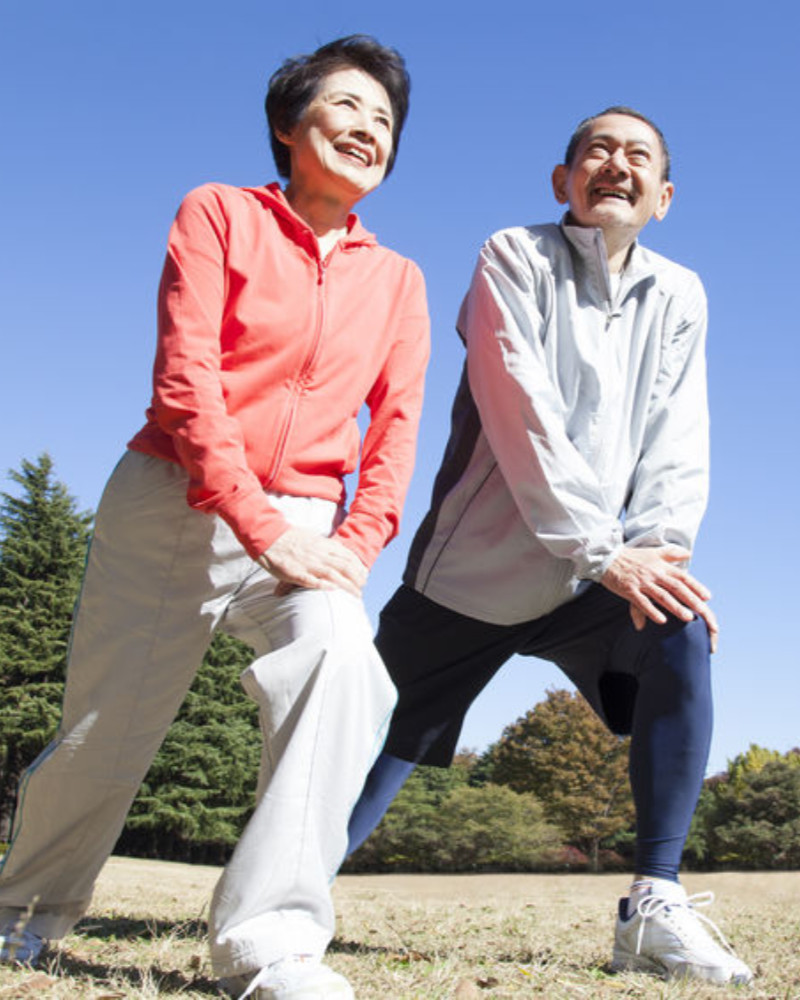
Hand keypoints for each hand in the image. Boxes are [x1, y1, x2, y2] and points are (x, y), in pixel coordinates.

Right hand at [257, 527, 367, 597]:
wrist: (269, 536)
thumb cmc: (288, 537)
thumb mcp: (311, 536)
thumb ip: (323, 545)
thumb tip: (334, 549)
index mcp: (323, 545)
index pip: (347, 555)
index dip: (358, 566)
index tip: (364, 574)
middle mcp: (319, 554)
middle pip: (344, 566)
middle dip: (357, 578)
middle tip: (363, 587)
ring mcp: (308, 564)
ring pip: (333, 575)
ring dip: (347, 585)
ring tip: (356, 594)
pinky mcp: (296, 573)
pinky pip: (312, 580)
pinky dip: (324, 585)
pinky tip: (334, 591)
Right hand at [601, 545, 717, 652]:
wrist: (606, 557)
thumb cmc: (630, 556)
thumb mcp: (652, 552)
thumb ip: (671, 553)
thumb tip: (689, 554)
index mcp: (660, 565)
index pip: (682, 576)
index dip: (696, 586)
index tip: (707, 597)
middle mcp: (653, 573)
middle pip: (676, 587)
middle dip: (691, 599)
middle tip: (703, 611)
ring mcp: (641, 582)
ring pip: (662, 596)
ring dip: (676, 607)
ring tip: (688, 617)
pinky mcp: (629, 589)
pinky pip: (642, 602)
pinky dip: (652, 611)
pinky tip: (661, 621)